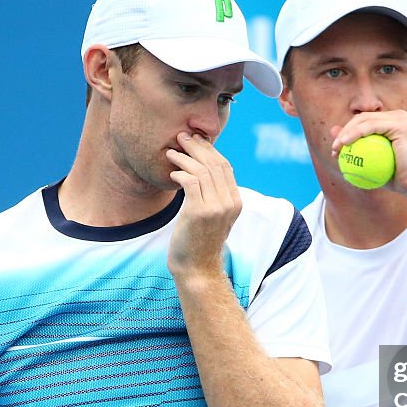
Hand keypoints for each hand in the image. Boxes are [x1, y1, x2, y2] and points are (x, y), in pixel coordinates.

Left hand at [165, 132, 241, 278]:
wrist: (197, 268)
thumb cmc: (199, 242)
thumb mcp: (213, 216)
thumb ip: (213, 196)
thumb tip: (200, 171)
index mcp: (235, 202)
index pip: (225, 167)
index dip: (209, 150)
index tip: (195, 141)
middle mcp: (229, 203)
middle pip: (214, 164)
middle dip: (197, 147)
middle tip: (181, 137)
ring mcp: (216, 208)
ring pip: (202, 171)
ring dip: (184, 158)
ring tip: (170, 153)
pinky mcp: (200, 213)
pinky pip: (191, 182)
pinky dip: (180, 173)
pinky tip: (172, 174)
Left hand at [329, 109, 406, 202]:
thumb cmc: (396, 179)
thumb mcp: (370, 166)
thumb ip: (355, 151)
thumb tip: (334, 140)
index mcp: (391, 123)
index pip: (363, 123)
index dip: (345, 133)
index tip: (335, 151)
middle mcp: (397, 117)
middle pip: (362, 118)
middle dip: (343, 131)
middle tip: (334, 149)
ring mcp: (399, 118)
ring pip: (364, 120)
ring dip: (346, 133)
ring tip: (336, 148)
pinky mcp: (400, 124)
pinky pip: (371, 126)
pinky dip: (356, 133)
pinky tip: (344, 143)